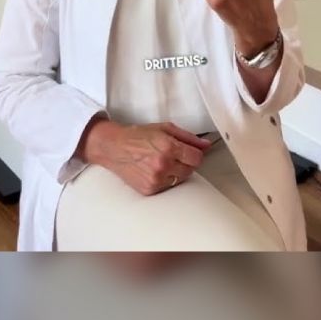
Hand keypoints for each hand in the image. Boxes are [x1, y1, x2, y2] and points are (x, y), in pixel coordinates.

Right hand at [82, 119, 211, 195]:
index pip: (197, 158)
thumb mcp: (164, 129)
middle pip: (190, 170)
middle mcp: (163, 165)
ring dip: (176, 172)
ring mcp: (156, 179)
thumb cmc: (139, 135)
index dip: (195, 154)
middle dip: (185, 162)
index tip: (189, 152)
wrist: (114, 147)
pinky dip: (165, 180)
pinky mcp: (150, 190)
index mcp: (168, 147)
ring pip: (180, 180)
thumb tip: (206, 145)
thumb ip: (188, 137)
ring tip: (162, 162)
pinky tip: (154, 170)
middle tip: (173, 155)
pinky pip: (168, 187)